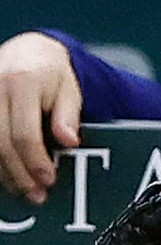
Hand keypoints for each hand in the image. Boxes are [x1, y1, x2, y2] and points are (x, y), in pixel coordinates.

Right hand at [0, 31, 81, 204]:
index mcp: (22, 81)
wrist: (27, 51)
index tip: (47, 179)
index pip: (25, 133)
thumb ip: (68, 114)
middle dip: (19, 174)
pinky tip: (6, 173)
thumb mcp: (68, 87)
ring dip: (4, 173)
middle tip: (37, 193)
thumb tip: (69, 141)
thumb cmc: (50, 73)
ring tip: (23, 188)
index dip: (35, 161)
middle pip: (2, 144)